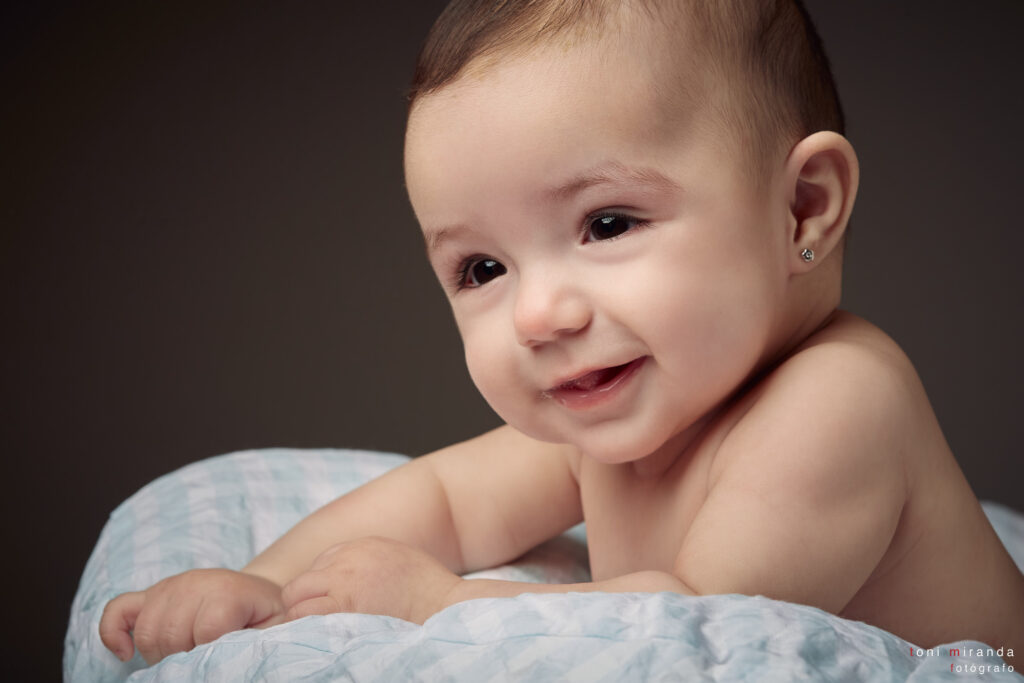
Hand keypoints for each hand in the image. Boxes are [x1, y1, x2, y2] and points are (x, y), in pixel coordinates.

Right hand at [99, 569, 284, 664]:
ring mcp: (169, 586)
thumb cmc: (266, 615)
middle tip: (201, 662)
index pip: (204, 633)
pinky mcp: (150, 593)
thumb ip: (257, 643)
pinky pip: (117, 611)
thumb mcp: (275, 628)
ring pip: (145, 632)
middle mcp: (194, 584)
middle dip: (182, 660)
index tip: (222, 659)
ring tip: (181, 658)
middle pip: (169, 636)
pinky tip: (126, 655)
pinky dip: (113, 634)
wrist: (256, 591)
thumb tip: (236, 661)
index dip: (209, 656)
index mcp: (227, 592)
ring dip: (157, 655)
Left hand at [281, 536, 461, 624]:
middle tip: (313, 625)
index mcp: (361, 547)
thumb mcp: (396, 561)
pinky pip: (305, 614)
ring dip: (300, 616)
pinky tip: (314, 640)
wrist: (445, 603)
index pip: (320, 566)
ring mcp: (344, 579)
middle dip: (302, 603)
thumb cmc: (429, 591)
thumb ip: (368, 565)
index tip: (330, 609)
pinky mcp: (345, 603)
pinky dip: (303, 627)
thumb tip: (350, 586)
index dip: (321, 590)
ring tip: (313, 635)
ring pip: (295, 598)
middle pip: (301, 581)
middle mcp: (347, 558)